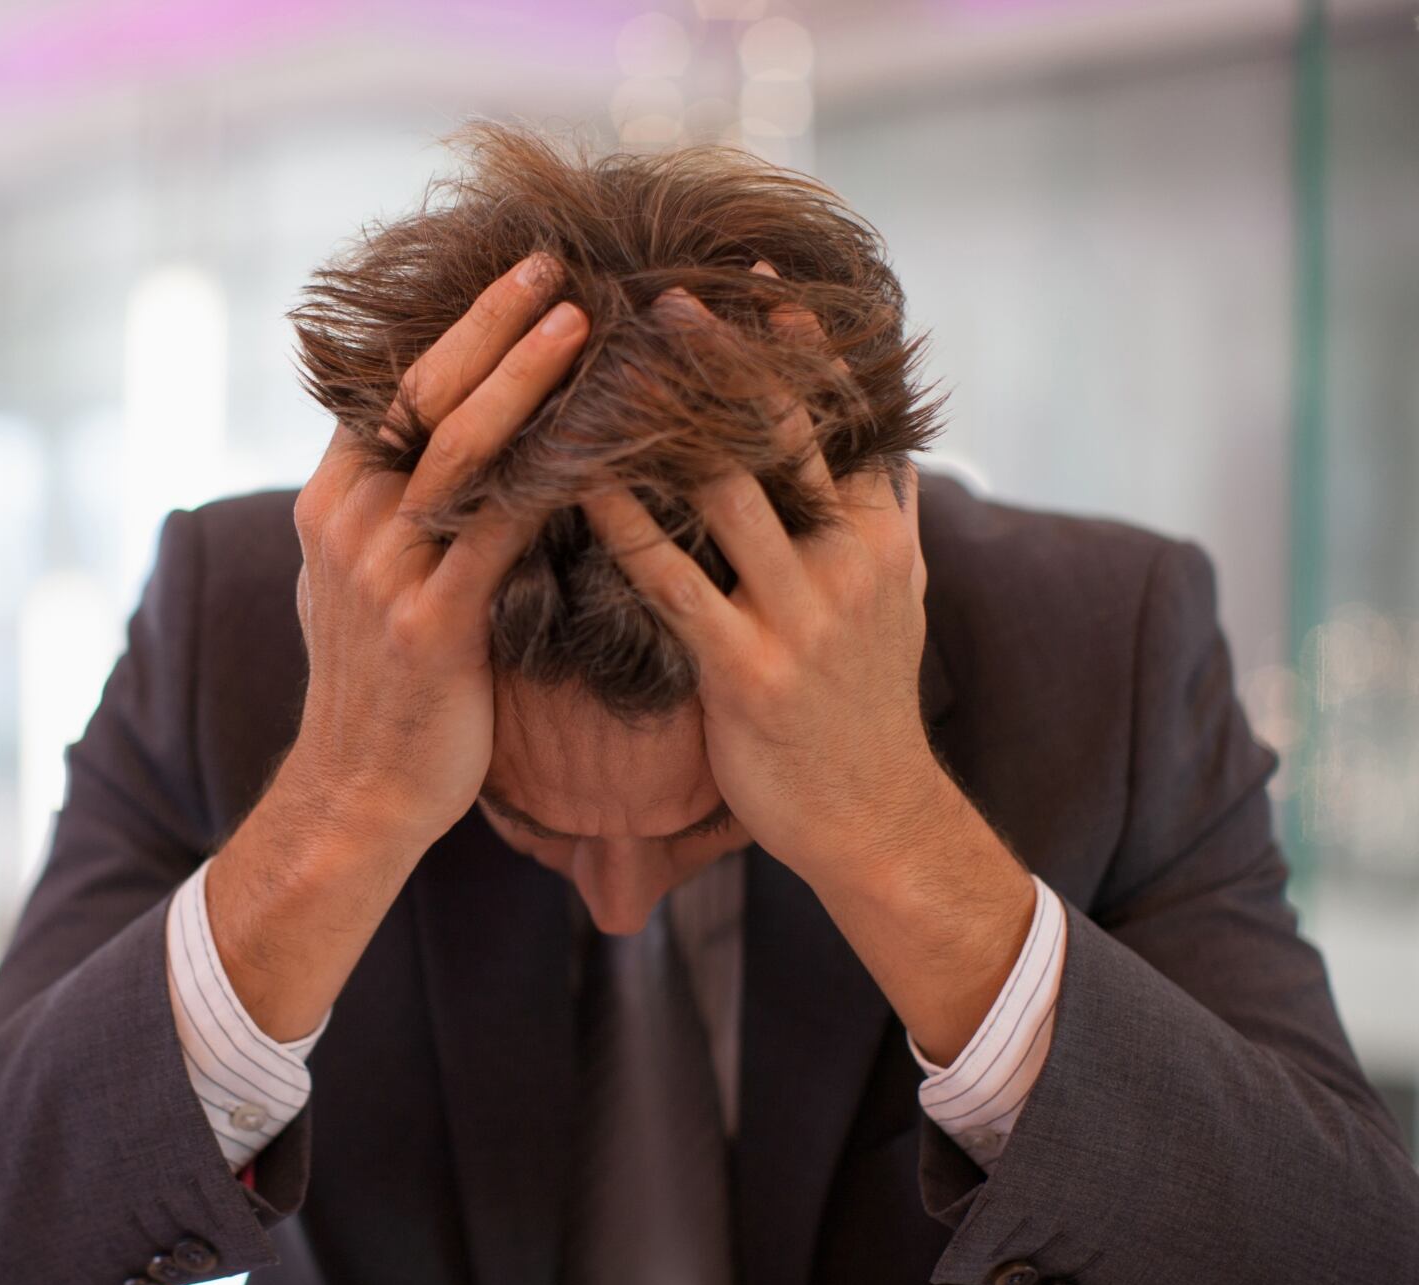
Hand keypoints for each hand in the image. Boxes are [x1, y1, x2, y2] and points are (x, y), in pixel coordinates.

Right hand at [281, 253, 589, 854]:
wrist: (361, 793)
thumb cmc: (384, 686)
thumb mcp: (359, 582)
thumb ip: (389, 511)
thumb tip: (431, 447)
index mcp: (331, 503)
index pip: (393, 388)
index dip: (458, 326)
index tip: (520, 272)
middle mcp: (348, 525)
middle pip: (421, 396)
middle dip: (490, 324)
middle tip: (555, 265)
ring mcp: (385, 574)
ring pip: (458, 450)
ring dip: (524, 379)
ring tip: (581, 322)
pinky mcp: (432, 625)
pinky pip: (500, 530)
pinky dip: (554, 478)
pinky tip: (607, 442)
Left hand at [581, 286, 1033, 1060]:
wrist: (870, 818)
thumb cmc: (865, 705)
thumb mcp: (898, 600)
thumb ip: (886, 519)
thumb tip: (884, 444)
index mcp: (879, 534)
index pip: (841, 416)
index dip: (798, 345)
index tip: (755, 275)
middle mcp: (846, 561)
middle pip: (781, 435)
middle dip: (725, 360)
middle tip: (663, 292)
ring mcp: (799, 615)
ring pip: (725, 492)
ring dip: (663, 425)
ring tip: (609, 365)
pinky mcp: (745, 670)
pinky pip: (672, 582)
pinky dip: (624, 526)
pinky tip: (578, 483)